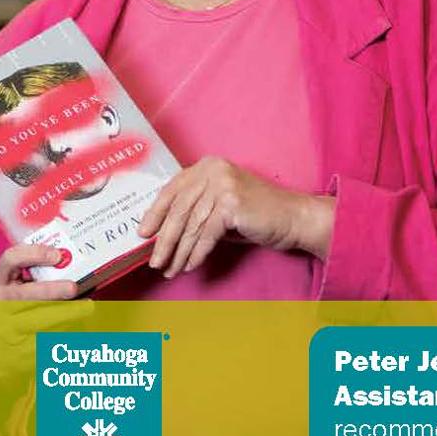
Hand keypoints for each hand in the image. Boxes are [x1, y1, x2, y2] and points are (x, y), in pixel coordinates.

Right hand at [0, 247, 92, 392]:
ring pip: (39, 320)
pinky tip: (77, 326)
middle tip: (74, 287)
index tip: (57, 255)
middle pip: (26, 294)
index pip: (11, 259)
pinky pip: (47, 338)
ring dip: (66, 313)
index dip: (33, 254)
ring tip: (87, 307)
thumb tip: (70, 261)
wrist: (0, 347)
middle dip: (52, 290)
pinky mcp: (21, 347)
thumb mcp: (15, 287)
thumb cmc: (14, 307)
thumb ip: (35, 273)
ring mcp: (8, 327)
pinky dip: (65, 330)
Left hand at [137, 157, 335, 277]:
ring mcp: (222, 184)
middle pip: (179, 209)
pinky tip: (191, 266)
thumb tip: (161, 231)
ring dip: (179, 252)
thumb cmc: (255, 215)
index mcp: (205, 166)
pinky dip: (197, 253)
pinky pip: (207, 234)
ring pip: (191, 225)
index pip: (171, 190)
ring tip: (171, 269)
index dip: (155, 213)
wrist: (293, 218)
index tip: (143, 233)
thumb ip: (194, 210)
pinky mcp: (231, 202)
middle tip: (154, 261)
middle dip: (164, 240)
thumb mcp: (219, 206)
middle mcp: (212, 170)